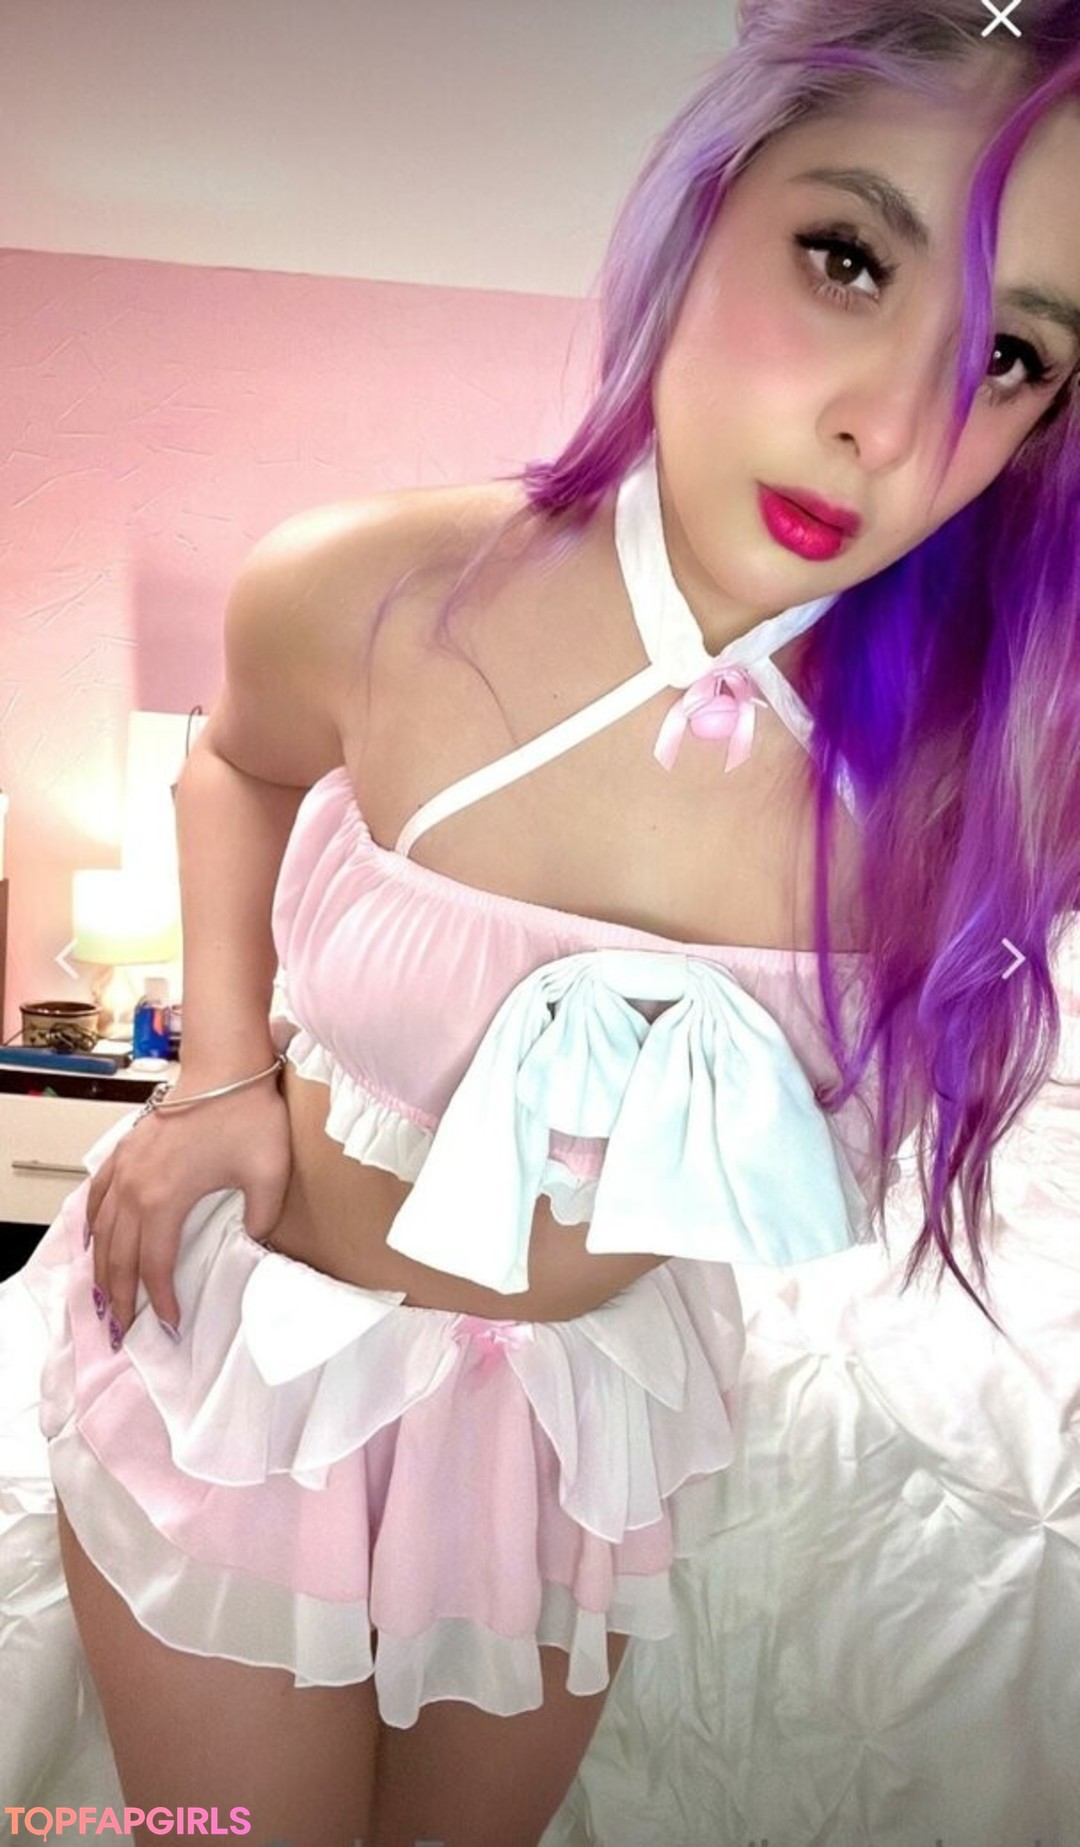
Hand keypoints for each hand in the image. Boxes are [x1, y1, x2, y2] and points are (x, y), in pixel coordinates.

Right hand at [85, 1077, 292, 1342]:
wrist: (227, 1067)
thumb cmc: (249, 1117)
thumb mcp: (270, 1175)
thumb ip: (262, 1220)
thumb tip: (253, 1245)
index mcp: (165, 1200)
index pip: (156, 1265)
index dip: (160, 1299)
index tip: (170, 1324)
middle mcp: (135, 1188)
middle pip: (119, 1255)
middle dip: (120, 1296)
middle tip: (123, 1329)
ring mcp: (125, 1167)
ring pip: (103, 1230)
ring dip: (102, 1267)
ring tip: (105, 1297)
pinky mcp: (126, 1150)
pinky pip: (98, 1194)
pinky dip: (92, 1222)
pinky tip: (94, 1237)